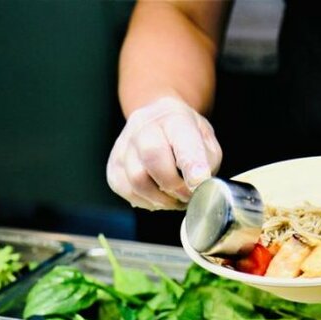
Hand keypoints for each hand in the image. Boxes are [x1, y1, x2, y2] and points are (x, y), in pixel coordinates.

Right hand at [106, 96, 222, 209]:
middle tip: (187, 195)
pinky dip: (145, 201)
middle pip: (152, 157)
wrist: (159, 121)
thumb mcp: (207, 140)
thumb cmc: (186, 135)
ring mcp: (124, 144)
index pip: (181, 139)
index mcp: (174, 117)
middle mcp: (144, 125)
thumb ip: (207, 162)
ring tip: (174, 199)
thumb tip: (200, 186)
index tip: (199, 182)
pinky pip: (126, 190)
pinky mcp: (113, 165)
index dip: (191, 164)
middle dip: (173, 185)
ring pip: (136, 179)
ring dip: (160, 199)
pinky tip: (157, 197)